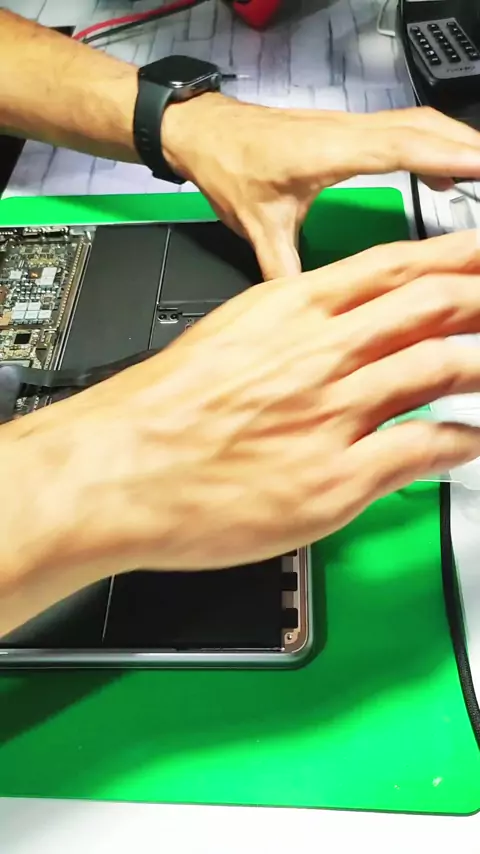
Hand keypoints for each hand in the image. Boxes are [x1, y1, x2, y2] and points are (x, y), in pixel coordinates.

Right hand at [5, 228, 479, 584]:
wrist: (117, 467)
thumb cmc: (160, 410)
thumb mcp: (228, 338)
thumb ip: (291, 332)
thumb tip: (336, 334)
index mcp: (290, 310)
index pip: (395, 265)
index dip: (456, 256)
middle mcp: (319, 353)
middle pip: (431, 305)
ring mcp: (331, 412)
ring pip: (440, 366)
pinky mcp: (333, 478)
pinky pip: (421, 449)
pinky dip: (461, 442)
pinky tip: (474, 441)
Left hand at [163, 95, 479, 278]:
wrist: (204, 131)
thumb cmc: (229, 165)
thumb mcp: (257, 226)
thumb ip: (284, 269)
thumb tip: (303, 308)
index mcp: (332, 151)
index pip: (408, 148)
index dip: (452, 157)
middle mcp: (346, 131)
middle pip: (426, 128)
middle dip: (470, 148)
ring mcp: (348, 125)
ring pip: (418, 123)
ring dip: (455, 142)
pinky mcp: (345, 129)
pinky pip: (403, 129)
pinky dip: (432, 143)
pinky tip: (441, 165)